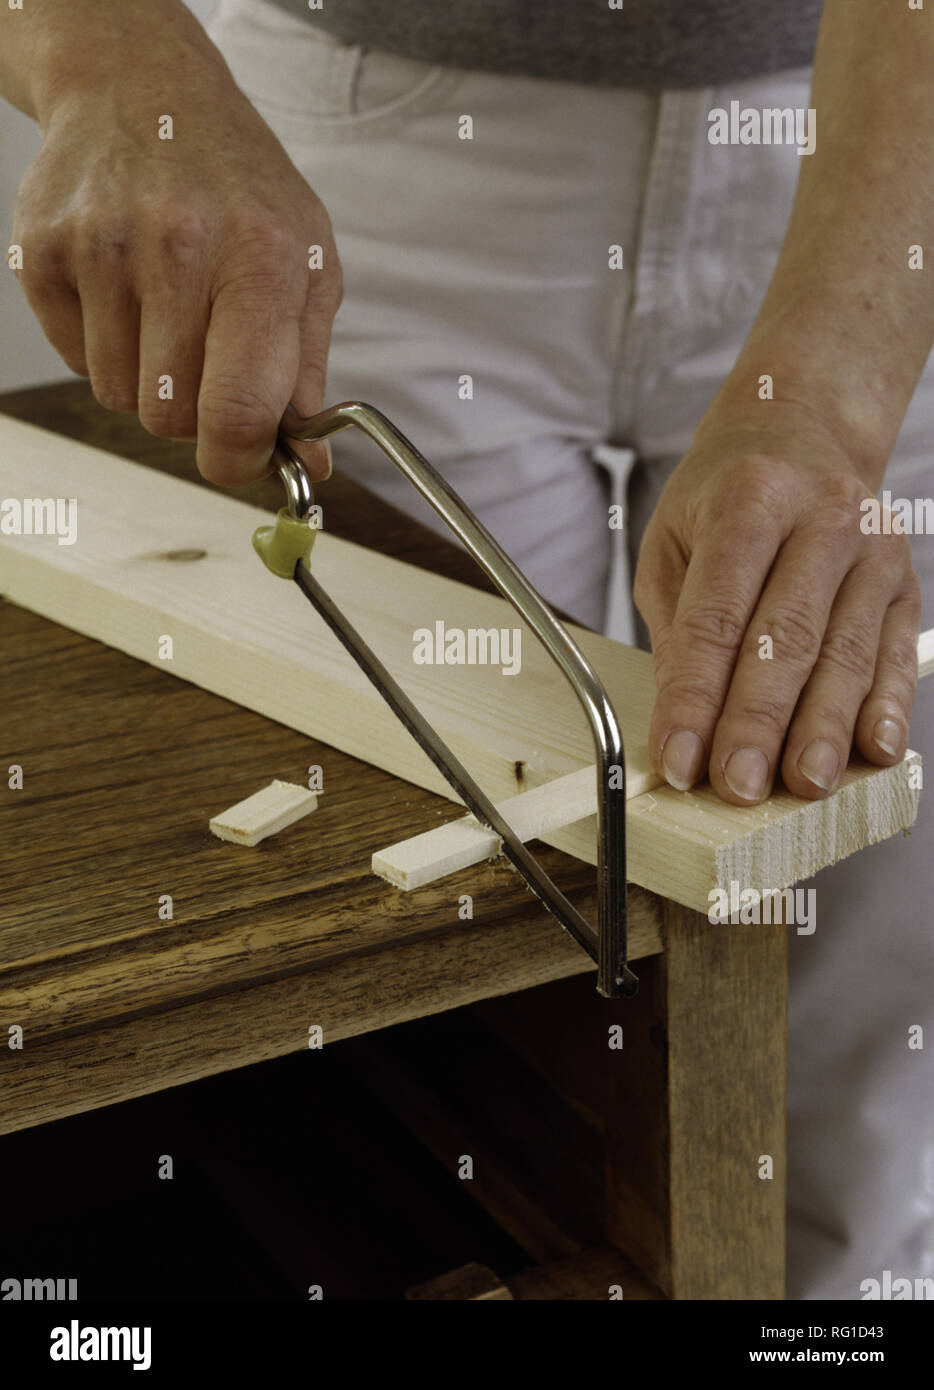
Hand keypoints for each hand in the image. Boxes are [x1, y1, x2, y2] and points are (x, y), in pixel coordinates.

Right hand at [10, 13, 340, 483]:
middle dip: (193, 413)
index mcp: (260, 259)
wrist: (143, 90)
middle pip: (170, 420)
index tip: (242, 456)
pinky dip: (102, 345)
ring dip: (146, 379)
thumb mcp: (307, 265)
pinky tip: (124, 289)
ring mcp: (101, 247)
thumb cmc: (239, 187)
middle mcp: (178, 247)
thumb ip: (308, 372)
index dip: (237, 460)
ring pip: (118, 397)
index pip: (237, 411)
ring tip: (166, 310)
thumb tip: (310, 468)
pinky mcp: (42, 252)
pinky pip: (75, 361)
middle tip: (207, 359)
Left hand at [633, 402, 920, 803]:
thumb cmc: (724, 496)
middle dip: (760, 722)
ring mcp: (874, 550)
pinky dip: (886, 706)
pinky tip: (874, 749)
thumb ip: (677, 628)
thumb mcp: (673, 543)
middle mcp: (822, 518)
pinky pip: (895, 654)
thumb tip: (682, 719)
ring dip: (824, 728)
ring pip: (848, 653)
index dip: (697, 696)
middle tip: (738, 785)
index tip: (678, 759)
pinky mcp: (906, 582)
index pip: (717, 616)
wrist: (802, 428)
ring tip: (804, 785)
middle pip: (788, 638)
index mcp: (749, 498)